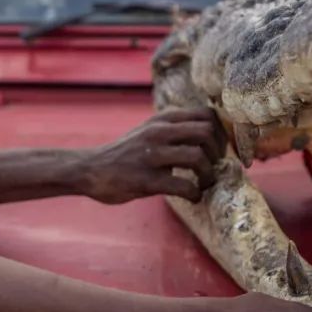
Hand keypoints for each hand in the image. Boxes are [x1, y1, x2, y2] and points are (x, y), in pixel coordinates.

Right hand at [80, 108, 226, 203]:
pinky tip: (192, 197)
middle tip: (213, 168)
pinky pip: (183, 186)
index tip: (219, 150)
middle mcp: (158, 132)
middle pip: (207, 132)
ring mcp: (151, 155)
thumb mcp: (150, 130)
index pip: (207, 114)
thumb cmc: (126, 153)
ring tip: (204, 183)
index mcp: (163, 119)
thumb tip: (211, 134)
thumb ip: (175, 129)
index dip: (221, 133)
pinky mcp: (145, 180)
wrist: (90, 169)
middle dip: (218, 153)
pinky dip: (195, 194)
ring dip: (209, 175)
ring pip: (198, 157)